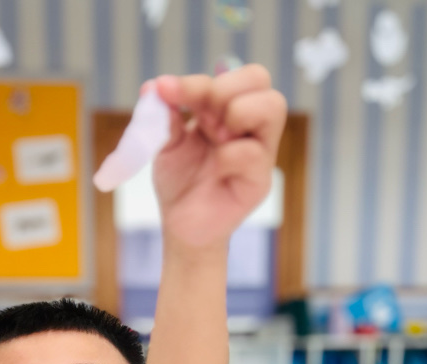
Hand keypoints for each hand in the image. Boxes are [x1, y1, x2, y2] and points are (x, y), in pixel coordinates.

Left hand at [151, 66, 286, 249]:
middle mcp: (249, 126)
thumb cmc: (180, 182)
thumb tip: (153, 87)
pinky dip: (227, 156)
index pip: (230, 75)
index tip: (164, 91)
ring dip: (237, 112)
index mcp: (228, 110)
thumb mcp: (166, 142)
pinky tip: (214, 170)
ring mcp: (260, 152)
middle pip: (260, 77)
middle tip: (201, 120)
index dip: (196, 81)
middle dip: (223, 89)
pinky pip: (252, 153)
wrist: (180, 226)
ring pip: (273, 106)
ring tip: (215, 138)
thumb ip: (165, 114)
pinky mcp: (259, 182)